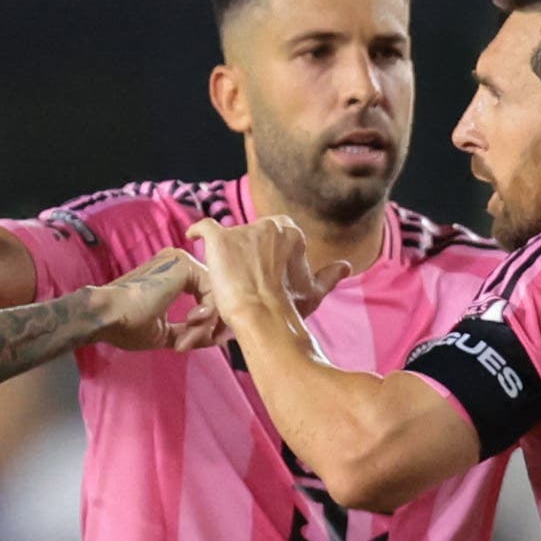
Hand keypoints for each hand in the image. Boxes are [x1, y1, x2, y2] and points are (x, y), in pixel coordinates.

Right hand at [87, 249, 218, 352]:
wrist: (108, 315)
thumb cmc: (126, 324)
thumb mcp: (163, 332)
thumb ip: (186, 331)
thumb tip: (210, 338)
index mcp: (172, 275)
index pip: (203, 295)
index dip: (206, 323)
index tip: (197, 342)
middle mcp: (178, 264)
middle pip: (212, 294)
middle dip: (210, 324)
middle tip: (197, 343)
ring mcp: (181, 262)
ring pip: (214, 294)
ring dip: (205, 323)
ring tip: (186, 339)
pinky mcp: (184, 266)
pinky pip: (212, 291)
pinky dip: (206, 314)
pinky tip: (190, 324)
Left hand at [181, 216, 346, 332]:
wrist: (262, 316)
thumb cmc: (288, 307)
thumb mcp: (313, 291)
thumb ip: (329, 276)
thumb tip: (346, 266)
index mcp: (290, 232)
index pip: (273, 238)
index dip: (268, 257)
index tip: (265, 275)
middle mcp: (267, 225)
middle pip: (251, 238)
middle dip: (248, 257)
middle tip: (245, 281)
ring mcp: (242, 230)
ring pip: (230, 242)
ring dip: (228, 260)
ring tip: (226, 283)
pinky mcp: (219, 239)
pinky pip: (204, 227)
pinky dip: (198, 231)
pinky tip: (194, 238)